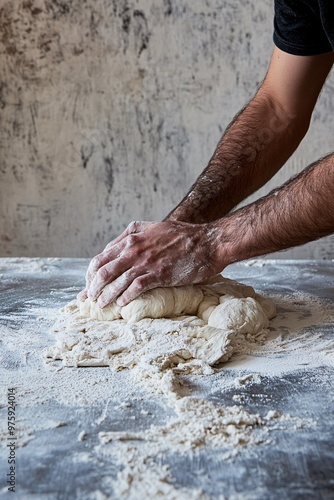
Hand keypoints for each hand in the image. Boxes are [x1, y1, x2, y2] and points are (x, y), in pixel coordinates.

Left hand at [78, 220, 223, 307]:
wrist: (208, 242)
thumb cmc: (183, 236)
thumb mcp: (153, 227)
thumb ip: (134, 235)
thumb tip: (118, 247)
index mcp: (131, 237)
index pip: (101, 257)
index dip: (91, 274)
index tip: (89, 284)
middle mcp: (134, 248)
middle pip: (103, 270)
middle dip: (93, 287)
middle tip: (89, 300)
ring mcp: (146, 261)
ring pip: (116, 281)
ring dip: (105, 296)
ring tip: (100, 306)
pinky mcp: (159, 274)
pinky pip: (135, 288)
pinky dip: (125, 297)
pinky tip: (121, 304)